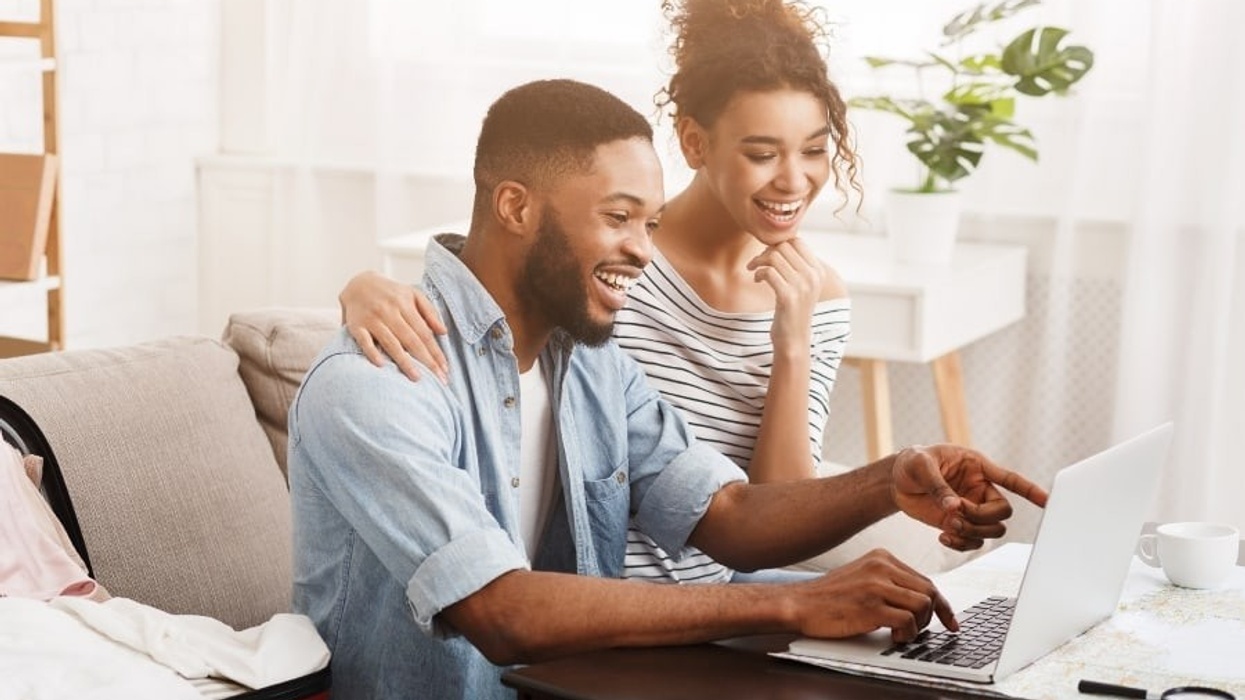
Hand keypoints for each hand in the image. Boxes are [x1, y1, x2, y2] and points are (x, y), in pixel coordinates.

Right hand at [339, 271, 448, 382]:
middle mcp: (389, 311)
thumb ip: (429, 312)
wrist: (358, 283)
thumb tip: (443, 332)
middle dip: (426, 361)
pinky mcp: (356, 325)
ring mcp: (372, 319)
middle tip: (438, 379)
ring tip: (417, 378)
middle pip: (411, 340)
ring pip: (391, 343)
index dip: (435, 352)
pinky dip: (372, 352)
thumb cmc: (391, 293)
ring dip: (404, 362)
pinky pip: (364, 341)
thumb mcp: (413, 295)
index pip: (424, 332)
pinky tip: (382, 365)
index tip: (445, 369)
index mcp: (405, 304)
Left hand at [745, 239, 838, 352]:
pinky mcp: (788, 297)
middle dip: (766, 252)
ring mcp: (802, 286)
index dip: (779, 244)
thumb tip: (780, 242)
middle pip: (784, 247)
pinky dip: (758, 273)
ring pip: (774, 257)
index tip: (769, 255)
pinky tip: (757, 280)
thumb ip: (797, 265)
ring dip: (759, 261)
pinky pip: (768, 272)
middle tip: (758, 263)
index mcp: (818, 271)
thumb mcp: (802, 285)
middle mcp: (813, 276)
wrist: (793, 339)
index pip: (797, 241)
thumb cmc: (793, 310)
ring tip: (755, 271)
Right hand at [794, 549, 957, 642]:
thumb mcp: (862, 576)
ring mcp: (876, 586)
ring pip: (923, 604)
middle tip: (921, 631)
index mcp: (881, 557)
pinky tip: (893, 637)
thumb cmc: (829, 596)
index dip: (940, 604)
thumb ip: (889, 582)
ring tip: (902, 634)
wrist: (800, 603)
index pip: (924, 579)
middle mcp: (881, 567)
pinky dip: (906, 634)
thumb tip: (920, 600)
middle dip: (933, 616)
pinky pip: (907, 621)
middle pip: (929, 591)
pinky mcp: (871, 606)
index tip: (949, 620)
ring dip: (918, 626)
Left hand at [891, 445, 1048, 550]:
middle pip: (1003, 512)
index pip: (1010, 479)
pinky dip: (962, 545)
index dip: (1030, 490)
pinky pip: (974, 541)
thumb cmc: (912, 463)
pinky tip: (943, 537)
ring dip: (972, 532)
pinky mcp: (960, 524)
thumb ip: (937, 485)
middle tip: (954, 512)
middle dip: (981, 517)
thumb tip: (953, 507)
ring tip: (947, 525)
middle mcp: (980, 490)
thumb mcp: (921, 466)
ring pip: (991, 530)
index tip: (1048, 501)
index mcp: (977, 467)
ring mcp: (972, 509)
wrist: (896, 481)